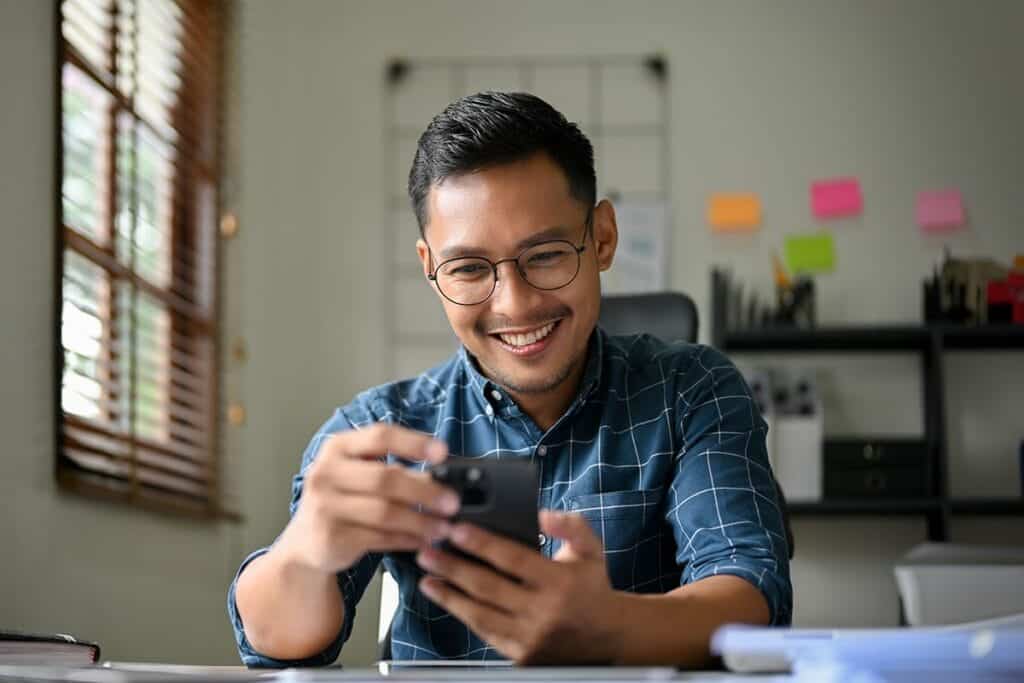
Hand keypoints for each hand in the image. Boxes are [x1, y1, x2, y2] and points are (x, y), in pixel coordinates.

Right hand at [276, 424, 460, 573]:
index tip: (443, 452)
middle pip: (385, 478)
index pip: (380, 436)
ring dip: (421, 521)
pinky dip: (407, 540)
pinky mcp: (332, 537)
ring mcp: (325, 506)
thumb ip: (392, 468)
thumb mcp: (357, 474)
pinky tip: (423, 541)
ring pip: (385, 512)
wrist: (305, 542)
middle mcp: (326, 473)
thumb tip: (441, 475)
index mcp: (337, 448)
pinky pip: (380, 538)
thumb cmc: (340, 501)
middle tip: (452, 501)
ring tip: (443, 527)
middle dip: (425, 491)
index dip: (414, 443)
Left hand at [415, 510, 621, 663]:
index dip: (482, 543)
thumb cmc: (592, 585)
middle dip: (453, 567)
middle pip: (488, 586)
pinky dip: (462, 614)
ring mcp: (530, 637)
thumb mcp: (591, 549)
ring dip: (449, 594)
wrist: (607, 635)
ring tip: (427, 575)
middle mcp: (543, 612)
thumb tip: (541, 515)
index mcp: (559, 582)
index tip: (455, 529)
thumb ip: (570, 526)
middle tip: (427, 550)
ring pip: (480, 614)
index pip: (513, 559)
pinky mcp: (520, 654)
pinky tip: (446, 598)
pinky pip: (485, 632)